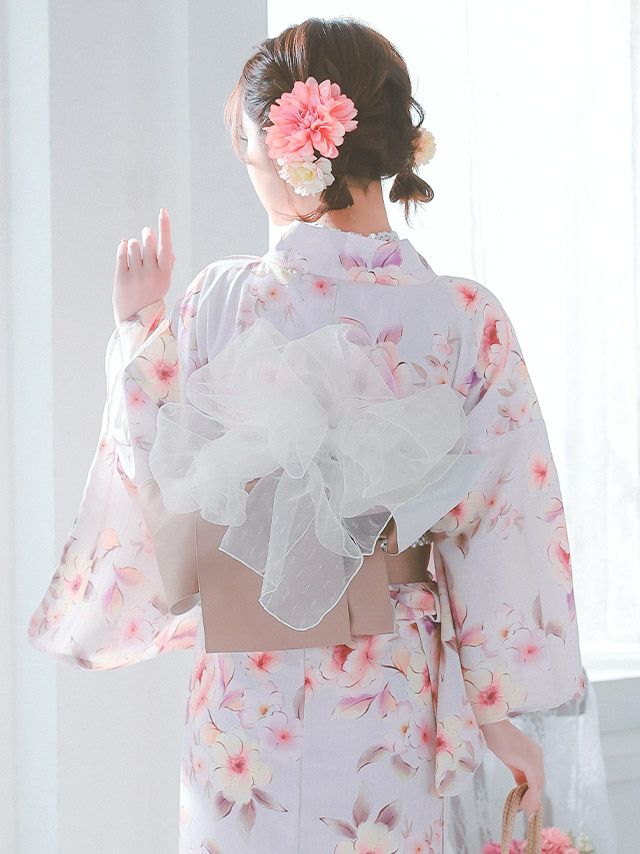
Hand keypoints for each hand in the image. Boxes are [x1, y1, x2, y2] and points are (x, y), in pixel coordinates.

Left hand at [112, 207, 174, 323]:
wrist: (135, 321)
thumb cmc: (151, 298)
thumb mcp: (164, 284)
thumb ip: (167, 266)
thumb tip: (168, 251)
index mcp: (165, 274)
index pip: (166, 245)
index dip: (165, 227)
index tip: (163, 211)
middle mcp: (151, 274)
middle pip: (148, 241)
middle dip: (146, 234)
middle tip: (146, 234)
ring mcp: (136, 276)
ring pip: (133, 245)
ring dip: (133, 245)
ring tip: (134, 253)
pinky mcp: (121, 277)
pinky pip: (121, 252)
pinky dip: (123, 248)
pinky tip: (125, 250)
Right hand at [479, 718, 543, 819]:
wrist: (488, 721)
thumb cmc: (493, 735)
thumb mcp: (507, 756)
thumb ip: (516, 769)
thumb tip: (520, 786)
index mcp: (533, 752)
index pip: (536, 776)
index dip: (532, 792)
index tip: (525, 805)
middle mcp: (537, 754)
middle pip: (539, 782)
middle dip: (533, 799)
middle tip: (525, 812)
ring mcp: (534, 757)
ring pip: (538, 785)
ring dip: (531, 801)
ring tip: (523, 812)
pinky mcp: (529, 761)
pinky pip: (534, 784)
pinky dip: (530, 797)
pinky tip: (523, 805)